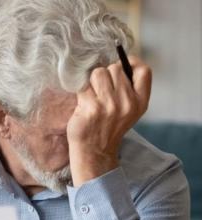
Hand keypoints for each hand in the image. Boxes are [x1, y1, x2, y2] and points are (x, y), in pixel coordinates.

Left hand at [67, 56, 151, 186]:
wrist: (94, 152)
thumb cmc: (107, 128)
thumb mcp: (128, 111)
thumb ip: (128, 89)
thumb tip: (116, 62)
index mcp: (140, 102)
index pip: (143, 71)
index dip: (131, 62)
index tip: (122, 64)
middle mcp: (127, 103)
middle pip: (115, 68)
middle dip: (105, 76)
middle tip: (100, 93)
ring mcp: (109, 105)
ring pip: (98, 73)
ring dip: (92, 82)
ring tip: (92, 98)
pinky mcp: (91, 108)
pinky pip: (83, 86)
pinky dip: (81, 94)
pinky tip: (84, 106)